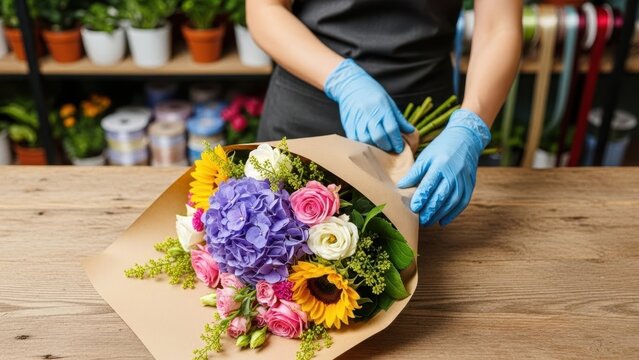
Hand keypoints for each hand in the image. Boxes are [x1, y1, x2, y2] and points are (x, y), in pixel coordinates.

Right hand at [324, 59, 414, 152]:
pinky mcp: (348, 125)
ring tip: (380, 146)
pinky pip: (355, 139)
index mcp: (382, 108)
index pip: (391, 129)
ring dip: (374, 146)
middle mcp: (369, 115)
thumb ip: (399, 118)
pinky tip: (368, 143)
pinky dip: (363, 144)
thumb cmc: (372, 93)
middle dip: (387, 146)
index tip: (400, 148)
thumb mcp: (389, 102)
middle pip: (379, 137)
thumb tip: (411, 131)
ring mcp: (357, 120)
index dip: (396, 141)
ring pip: (366, 140)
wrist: (351, 85)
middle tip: (391, 148)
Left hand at [397, 109, 490, 225]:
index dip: (421, 198)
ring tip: (428, 222)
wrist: (466, 139)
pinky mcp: (470, 185)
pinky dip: (453, 214)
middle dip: (430, 210)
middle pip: (441, 196)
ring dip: (440, 214)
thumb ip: (415, 173)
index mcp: (440, 165)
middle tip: (419, 220)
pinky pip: (462, 203)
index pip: (429, 185)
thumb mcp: (426, 156)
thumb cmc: (441, 148)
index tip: (413, 208)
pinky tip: (443, 222)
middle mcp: (453, 174)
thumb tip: (401, 187)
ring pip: (452, 202)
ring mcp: (464, 180)